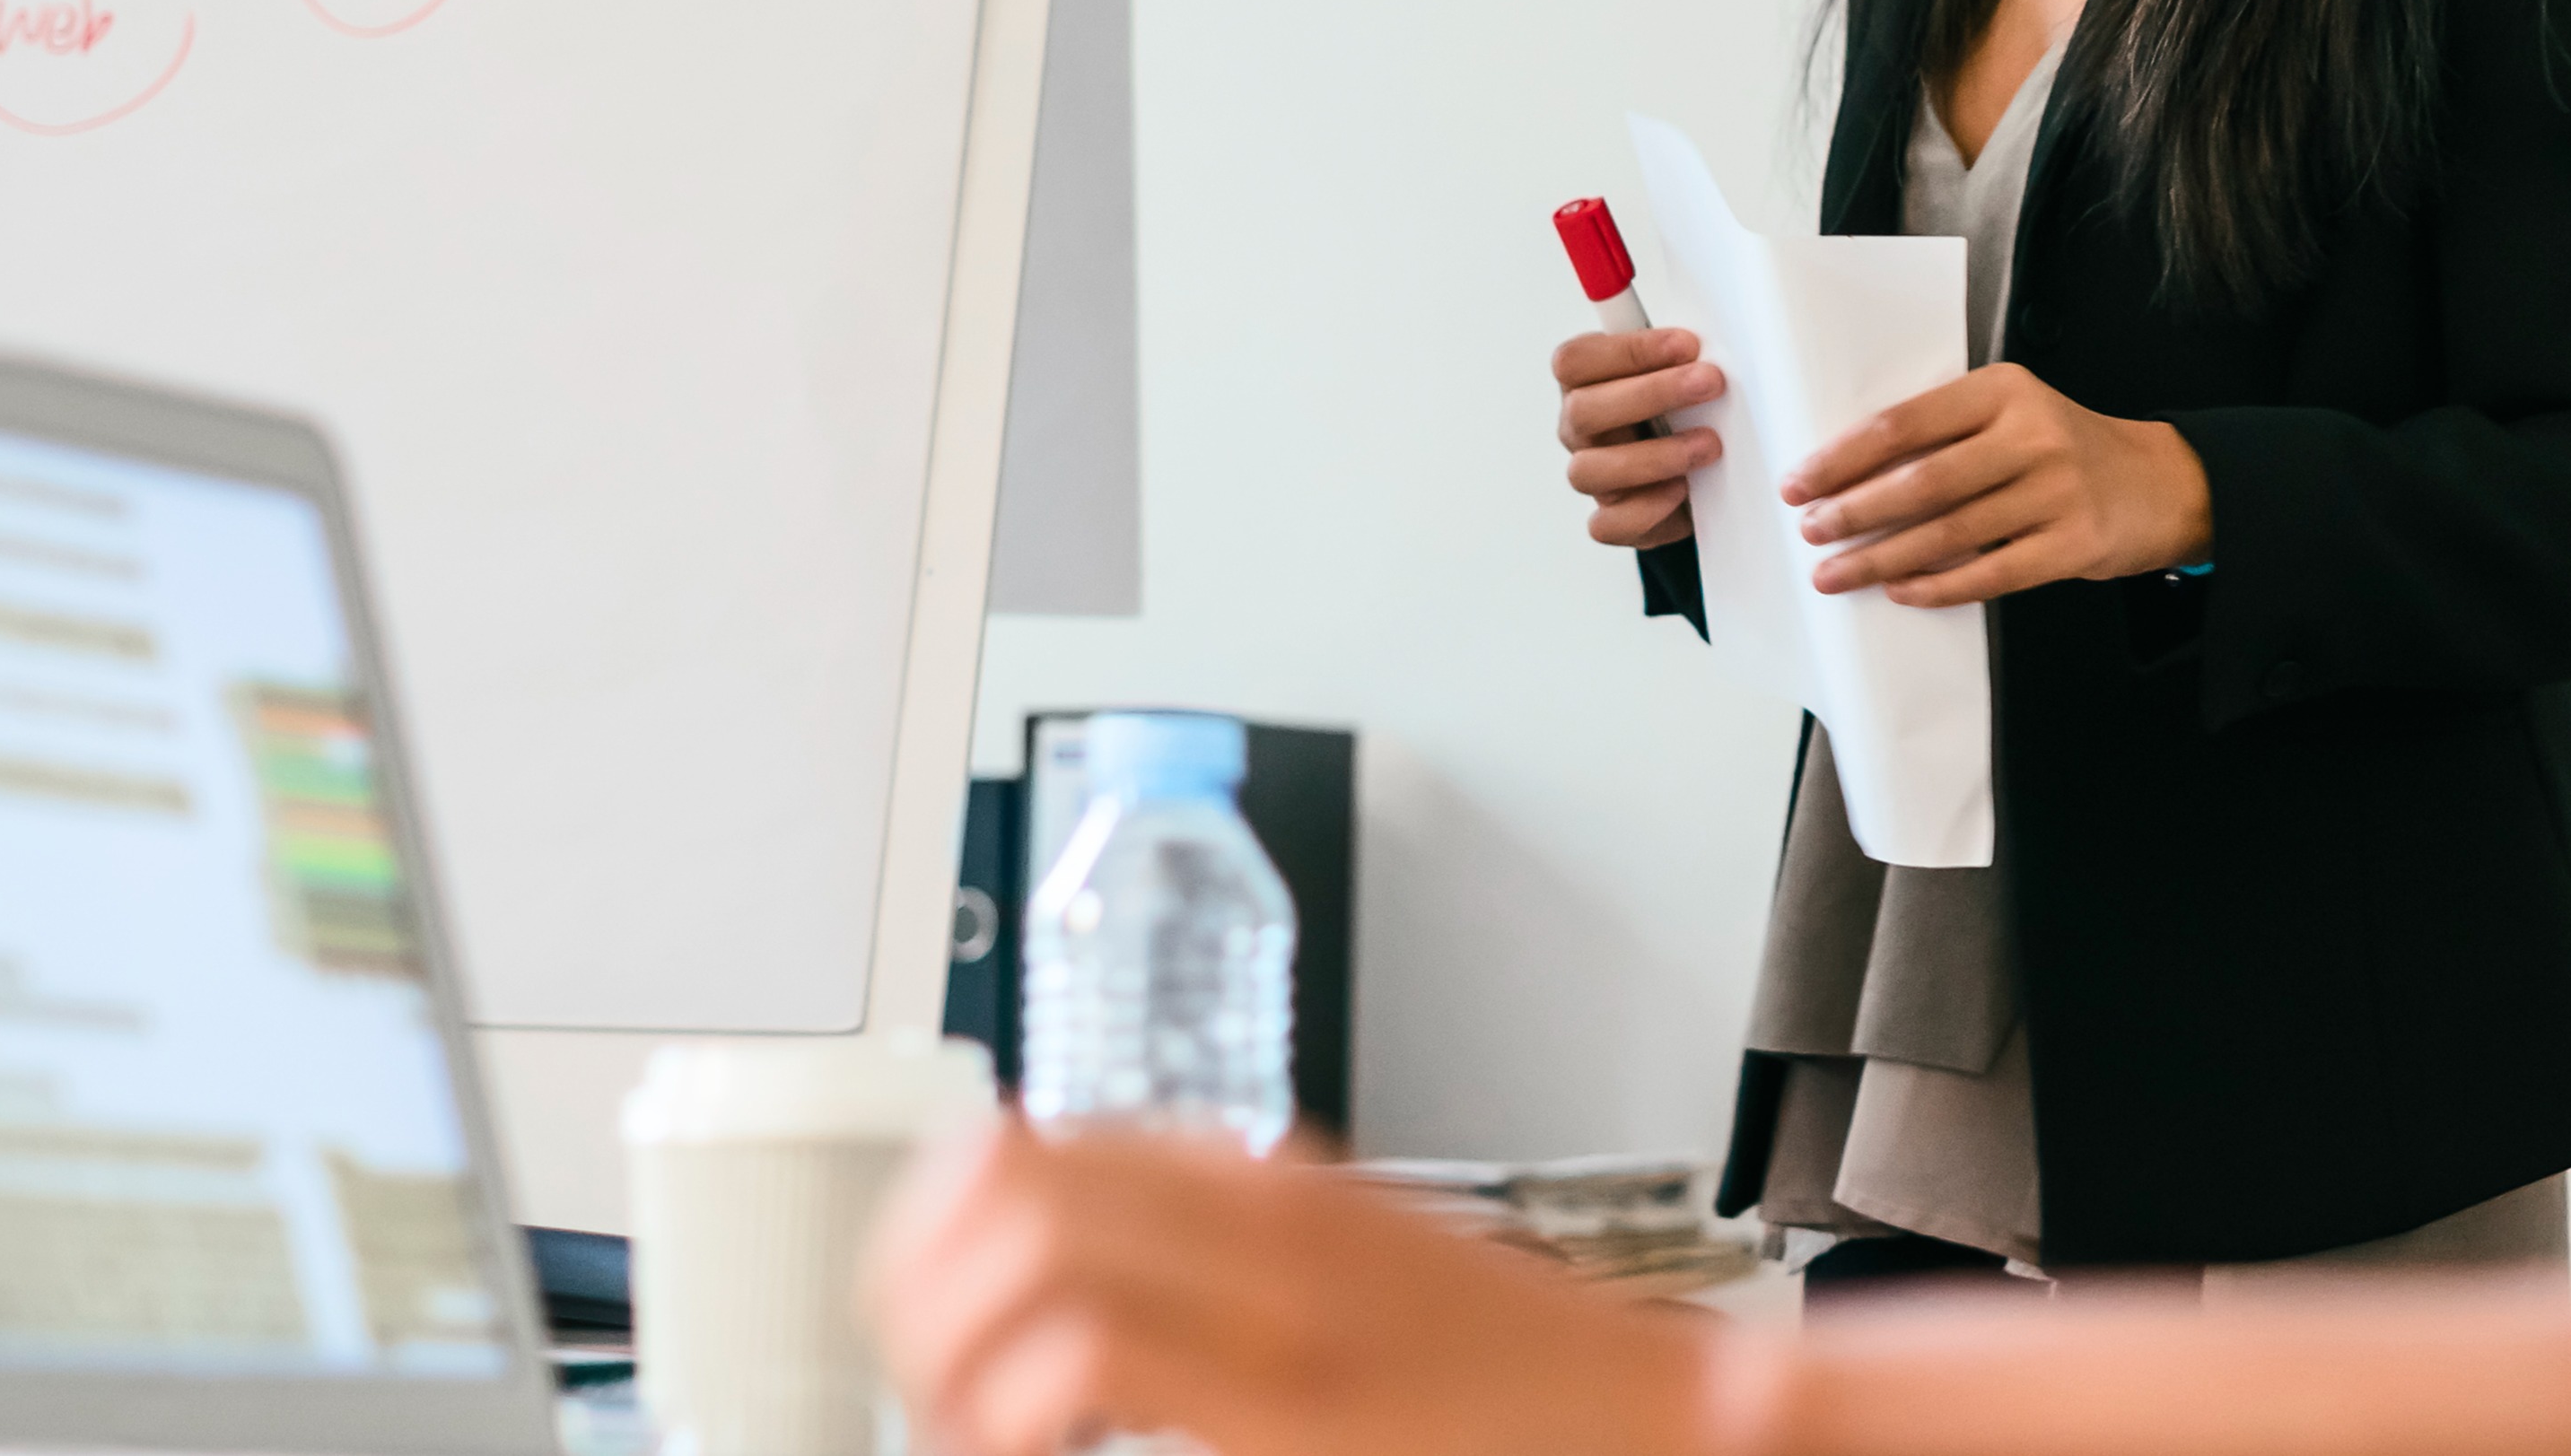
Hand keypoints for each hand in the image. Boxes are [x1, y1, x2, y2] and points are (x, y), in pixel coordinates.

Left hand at [868, 1112, 1713, 1455]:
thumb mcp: (1353, 1276)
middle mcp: (1256, 1216)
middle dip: (916, 1291)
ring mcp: (1271, 1302)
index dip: (926, 1238)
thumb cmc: (1507, 1382)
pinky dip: (1021, 1409)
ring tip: (984, 1435)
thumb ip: (1222, 1251)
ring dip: (957, 1354)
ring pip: (1020, 1247)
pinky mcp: (1286, 1399)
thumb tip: (1064, 1276)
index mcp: (1260, 1185)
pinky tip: (1045, 1453)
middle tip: (935, 1390)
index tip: (927, 1325)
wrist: (1654, 1415)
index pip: (1018, 1144)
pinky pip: (1085, 1351)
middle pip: (995, 1176)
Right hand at [1550, 326, 1725, 552]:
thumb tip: (1718, 331)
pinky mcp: (1611, 518)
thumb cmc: (1683, 406)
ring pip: (1589, 471)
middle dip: (1652, 394)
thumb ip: (1683, 351)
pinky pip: (1608, 524)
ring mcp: (1591, 474)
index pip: (1577, 360)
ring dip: (1654, 456)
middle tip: (1710, 383)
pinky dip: (1647, 509)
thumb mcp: (1681, 367)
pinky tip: (1682, 490)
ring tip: (1708, 445)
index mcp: (1585, 381)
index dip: (1629, 350)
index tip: (1687, 345)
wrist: (1694, 469)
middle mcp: (1579, 427)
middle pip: (1583, 410)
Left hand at [1790, 362, 2211, 604]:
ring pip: (1948, 533)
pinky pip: (1990, 573)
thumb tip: (1850, 474)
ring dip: (1882, 558)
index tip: (1800, 483)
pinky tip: (1901, 591)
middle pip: (1921, 482)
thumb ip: (1947, 433)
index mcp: (2003, 391)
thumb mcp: (2012, 413)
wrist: (2162, 483)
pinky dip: (1938, 587)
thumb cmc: (2067, 447)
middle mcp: (2031, 435)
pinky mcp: (2074, 544)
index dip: (1843, 458)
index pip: (1905, 424)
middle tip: (1812, 532)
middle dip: (1854, 512)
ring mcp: (2057, 491)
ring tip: (1837, 573)